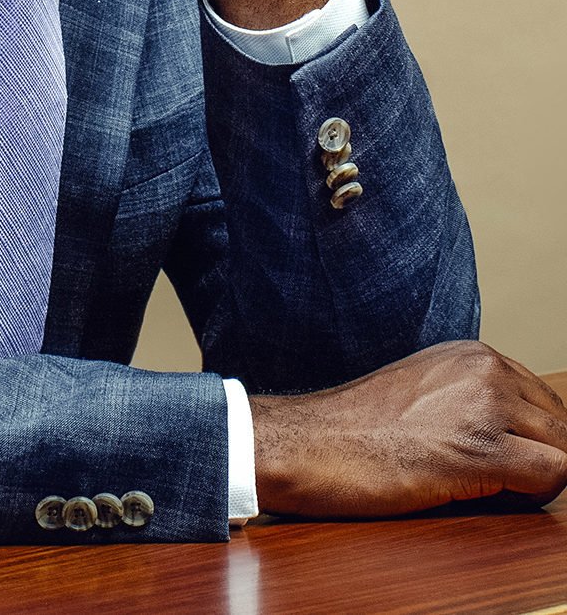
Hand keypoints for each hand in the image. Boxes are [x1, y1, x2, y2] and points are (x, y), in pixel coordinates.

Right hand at [250, 341, 566, 517]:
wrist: (308, 444)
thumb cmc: (353, 429)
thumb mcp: (422, 393)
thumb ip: (469, 400)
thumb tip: (515, 436)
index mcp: (471, 354)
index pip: (543, 400)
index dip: (535, 438)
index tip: (514, 461)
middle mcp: (484, 369)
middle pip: (560, 423)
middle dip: (544, 457)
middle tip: (502, 482)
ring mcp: (484, 406)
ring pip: (564, 448)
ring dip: (541, 476)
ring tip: (493, 488)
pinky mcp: (480, 450)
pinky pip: (555, 475)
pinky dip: (537, 494)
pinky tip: (492, 495)